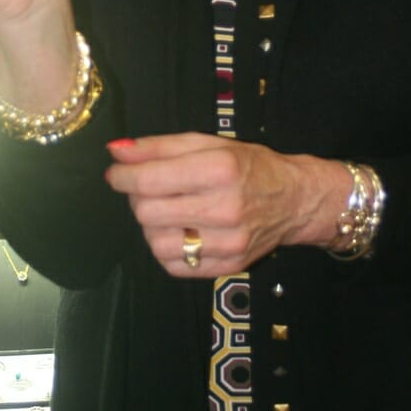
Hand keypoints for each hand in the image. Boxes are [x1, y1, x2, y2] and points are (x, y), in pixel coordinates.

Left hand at [106, 133, 348, 277]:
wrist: (294, 200)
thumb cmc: (250, 166)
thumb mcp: (209, 143)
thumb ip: (160, 146)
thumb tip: (117, 151)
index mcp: (219, 169)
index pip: (150, 179)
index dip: (122, 176)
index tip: (116, 172)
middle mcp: (225, 208)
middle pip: (148, 213)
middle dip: (135, 198)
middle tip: (145, 188)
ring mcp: (227, 242)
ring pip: (156, 243)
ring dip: (149, 225)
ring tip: (164, 211)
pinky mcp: (227, 266)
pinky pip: (175, 265)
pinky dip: (166, 248)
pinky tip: (178, 230)